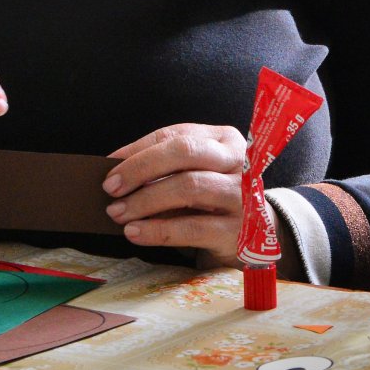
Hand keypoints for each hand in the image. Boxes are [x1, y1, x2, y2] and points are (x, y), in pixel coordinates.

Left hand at [104, 124, 248, 264]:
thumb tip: (114, 170)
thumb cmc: (216, 198)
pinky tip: (135, 233)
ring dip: (145, 200)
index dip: (138, 149)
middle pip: (186, 152)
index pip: (176, 135)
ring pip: (188, 187)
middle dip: (141, 168)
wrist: (261, 234)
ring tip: (117, 213)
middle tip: (110, 187)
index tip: (108, 166)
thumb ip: (165, 168)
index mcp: (224, 140)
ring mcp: (243, 195)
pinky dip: (157, 230)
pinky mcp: (239, 230)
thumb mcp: (197, 173)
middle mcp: (239, 161)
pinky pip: (192, 227)